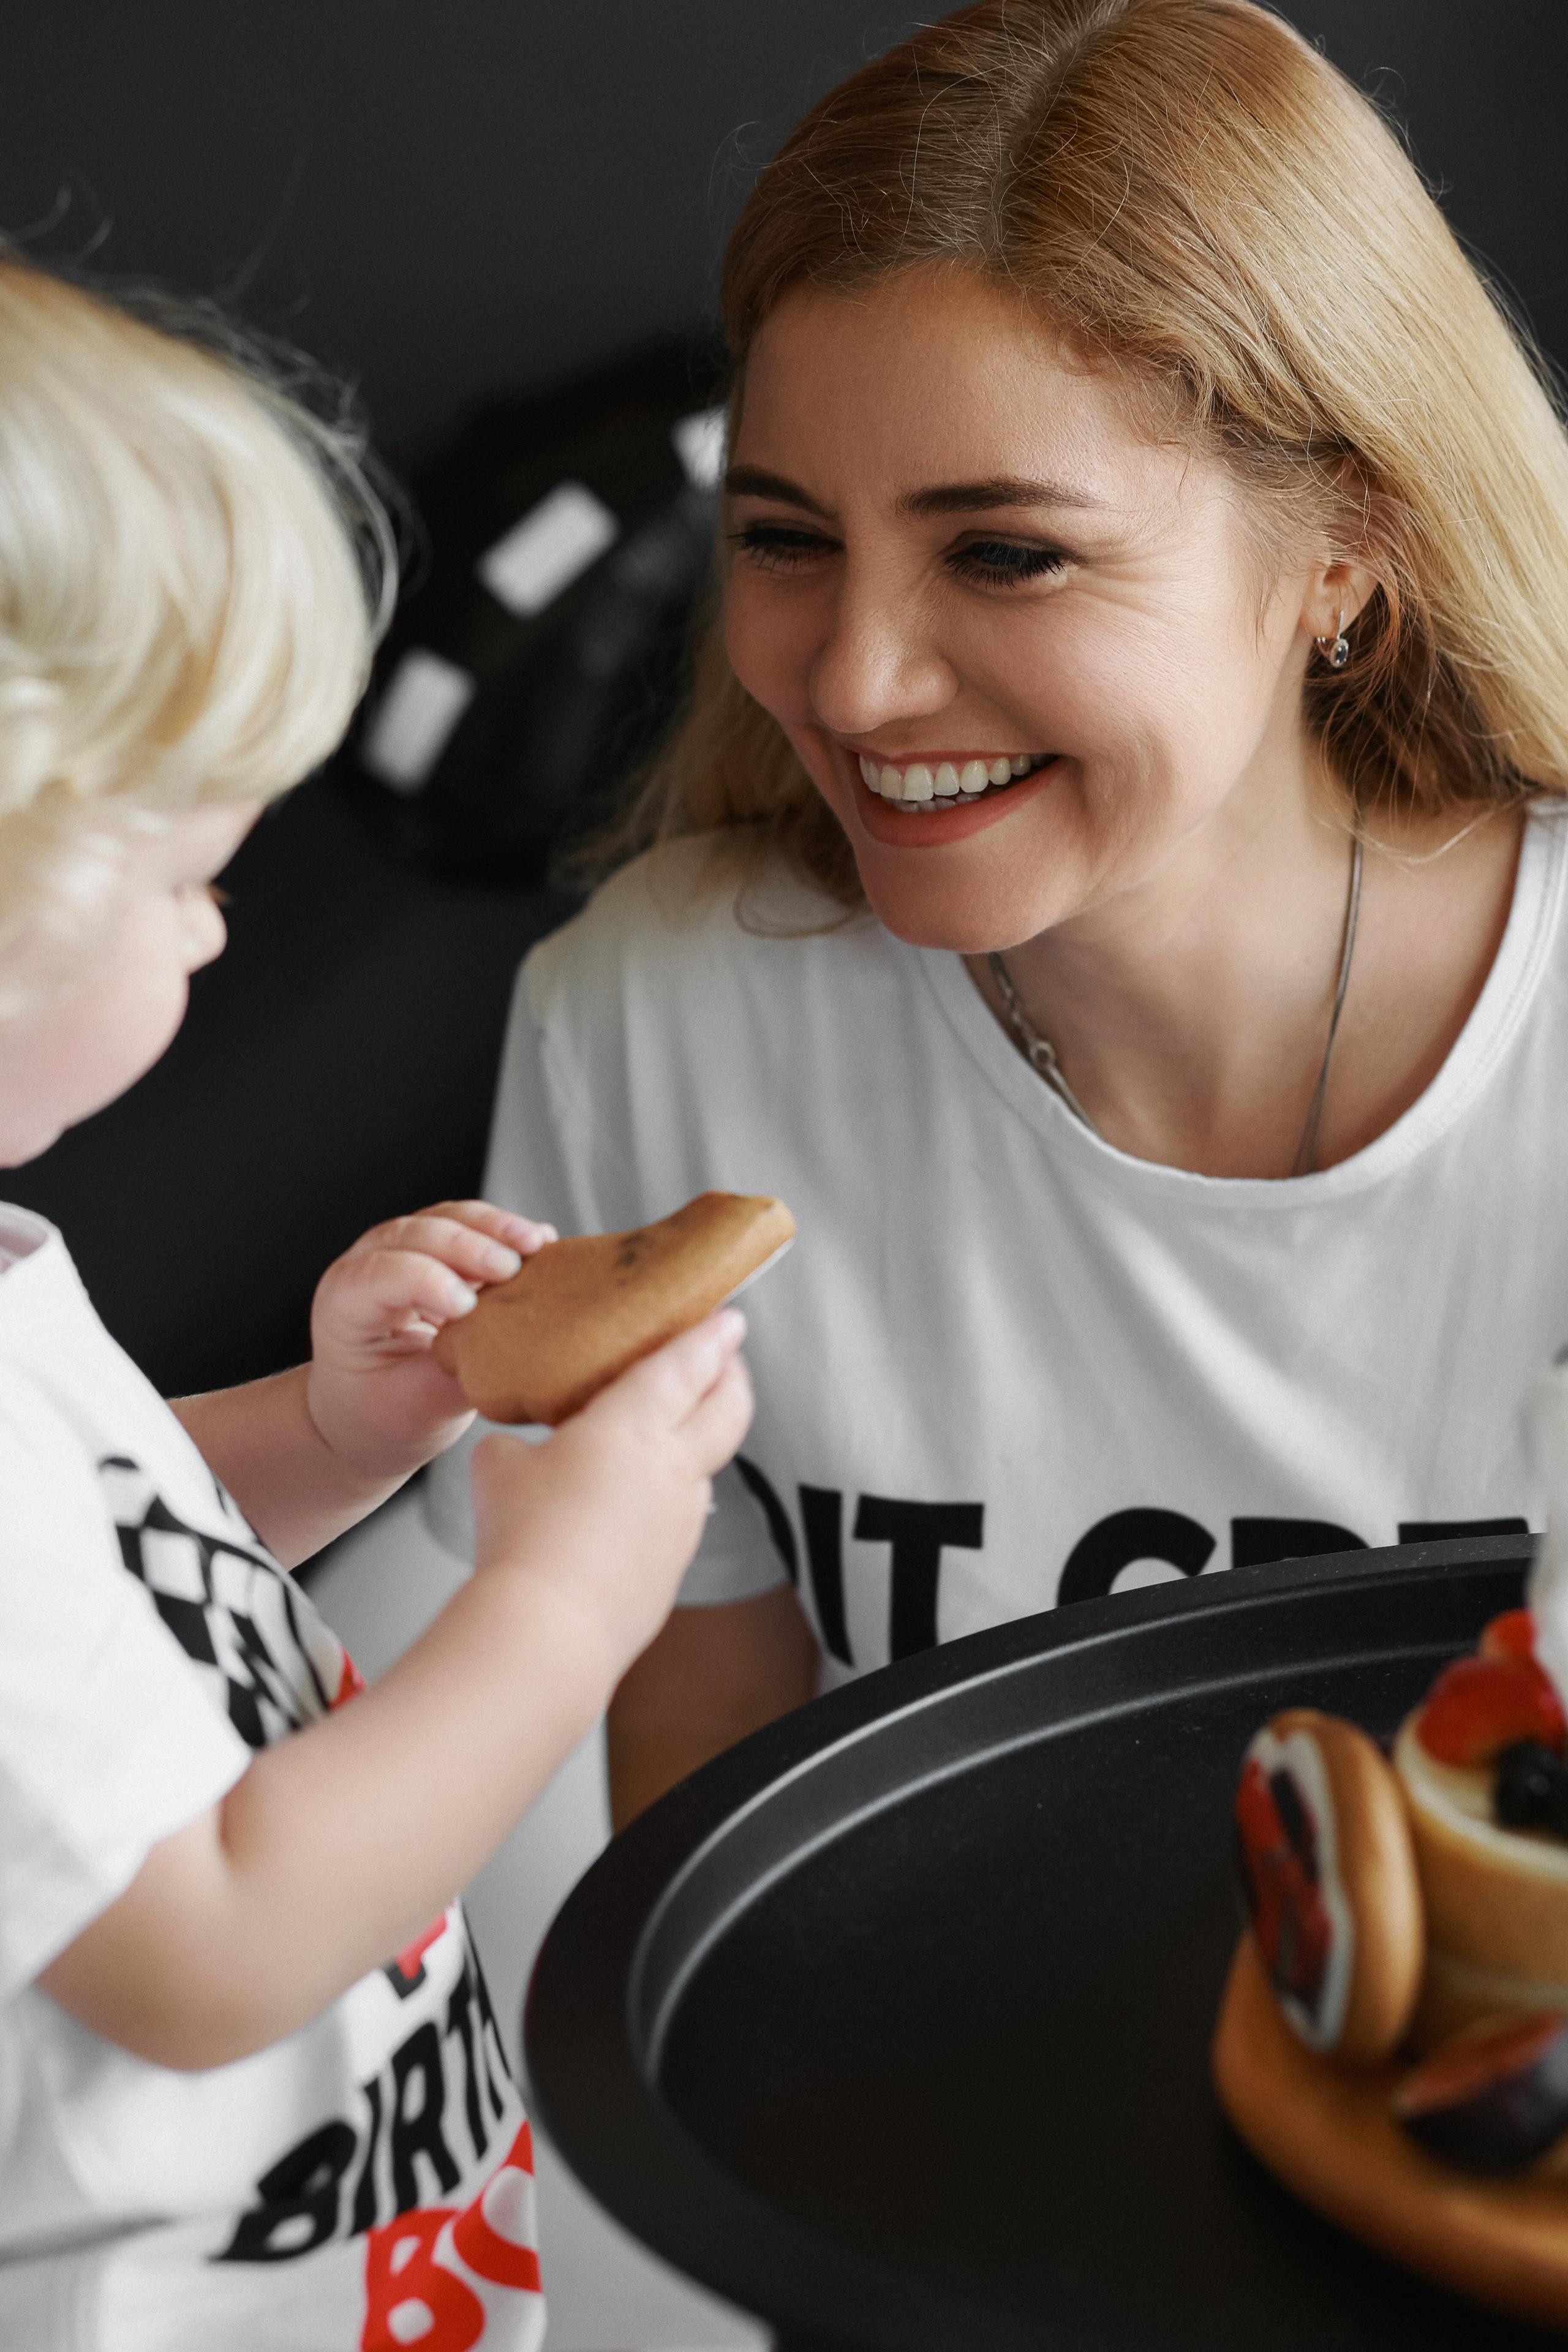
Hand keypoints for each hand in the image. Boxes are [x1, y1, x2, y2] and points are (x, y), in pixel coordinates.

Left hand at [305, 1200, 554, 1482]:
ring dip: (494, 1228)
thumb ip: (461, 1373)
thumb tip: (515, 1346)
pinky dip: (505, 1233)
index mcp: (345, 1307)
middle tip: (513, 1265)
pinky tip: (542, 1243)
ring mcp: (400, 1252)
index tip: (467, 1306)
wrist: (370, 1414)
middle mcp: (365, 1266)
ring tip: (538, 1243)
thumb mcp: (417, 1408)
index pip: (381, 1274)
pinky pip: (470, 1228)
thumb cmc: (381, 1415)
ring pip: (445, 1219)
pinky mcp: (436, 1253)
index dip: (426, 1280)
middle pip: (414, 1234)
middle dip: (468, 1244)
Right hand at [469, 1309, 753, 1683]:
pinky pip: (683, 1515)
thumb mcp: (499, 1465)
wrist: (547, 1628)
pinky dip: (670, 1496)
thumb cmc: (521, 1537)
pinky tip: (636, 1504)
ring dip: (699, 1439)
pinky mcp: (675, 1562)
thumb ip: (520, 1444)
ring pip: (708, 1463)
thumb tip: (522, 1454)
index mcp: (634, 1423)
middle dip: (733, 1375)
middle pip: (730, 1406)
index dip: (712, 1335)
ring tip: (669, 1433)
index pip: (688, 1363)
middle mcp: (673, 1465)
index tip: (730, 1318)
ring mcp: (682, 1517)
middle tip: (724, 1361)